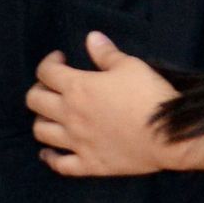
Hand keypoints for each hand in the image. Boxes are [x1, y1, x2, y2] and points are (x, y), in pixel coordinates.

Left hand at [30, 31, 203, 177]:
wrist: (169, 135)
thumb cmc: (149, 95)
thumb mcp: (130, 66)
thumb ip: (107, 53)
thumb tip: (91, 37)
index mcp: (77, 88)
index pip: (46, 72)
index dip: (49, 62)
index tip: (61, 59)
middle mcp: (70, 115)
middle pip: (34, 101)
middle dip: (38, 89)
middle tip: (52, 87)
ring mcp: (77, 142)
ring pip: (41, 132)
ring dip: (41, 121)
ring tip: (51, 116)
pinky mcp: (89, 164)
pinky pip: (60, 165)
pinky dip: (50, 158)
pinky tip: (49, 153)